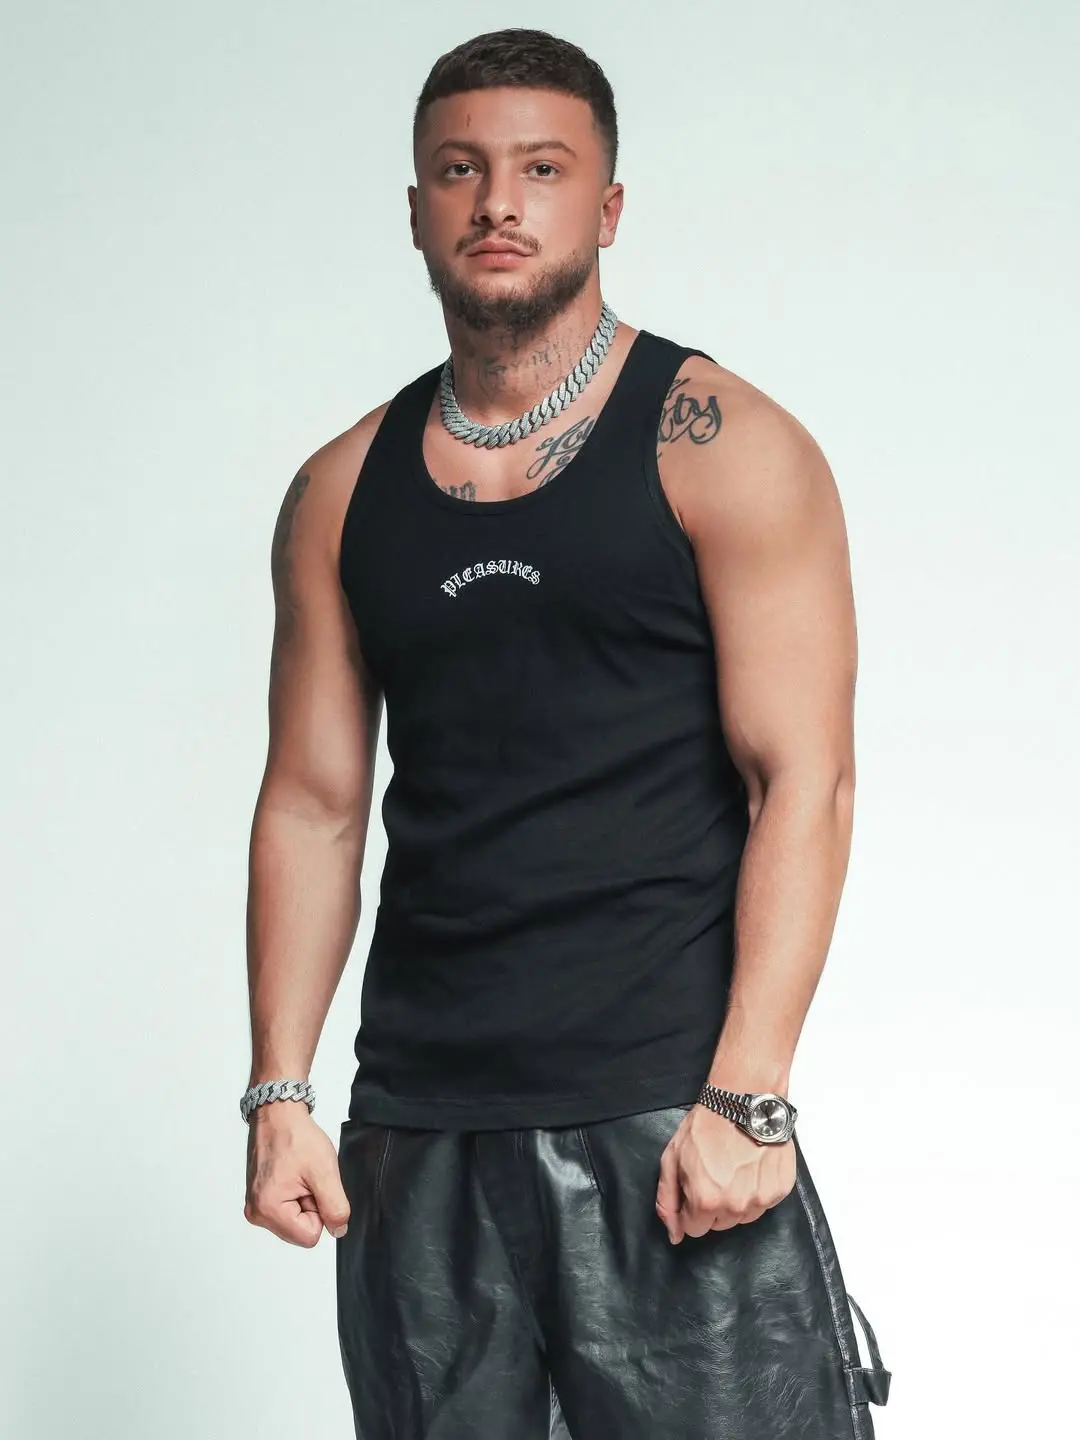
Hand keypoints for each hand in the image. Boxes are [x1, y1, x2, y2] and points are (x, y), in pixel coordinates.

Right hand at [243, 1102, 350, 1246]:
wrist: (278, 1114)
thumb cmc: (296, 1136)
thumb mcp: (326, 1171)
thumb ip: (335, 1207)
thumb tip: (338, 1230)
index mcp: (268, 1209)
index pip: (310, 1236)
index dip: (320, 1211)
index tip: (313, 1185)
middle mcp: (256, 1213)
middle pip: (300, 1231)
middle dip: (310, 1206)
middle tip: (306, 1178)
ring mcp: (255, 1206)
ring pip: (294, 1221)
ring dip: (303, 1200)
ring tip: (299, 1175)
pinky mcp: (258, 1198)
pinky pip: (286, 1210)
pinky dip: (295, 1195)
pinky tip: (292, 1175)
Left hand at [655, 1103, 795, 1242]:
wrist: (742, 1101)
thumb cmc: (706, 1125)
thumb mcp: (672, 1159)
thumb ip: (668, 1201)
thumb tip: (674, 1234)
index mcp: (705, 1201)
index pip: (694, 1229)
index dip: (690, 1207)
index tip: (695, 1186)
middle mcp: (735, 1206)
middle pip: (718, 1224)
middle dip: (713, 1204)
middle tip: (715, 1173)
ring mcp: (761, 1199)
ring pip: (742, 1217)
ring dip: (736, 1200)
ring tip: (734, 1168)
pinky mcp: (780, 1190)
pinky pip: (763, 1204)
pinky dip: (756, 1190)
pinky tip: (750, 1166)